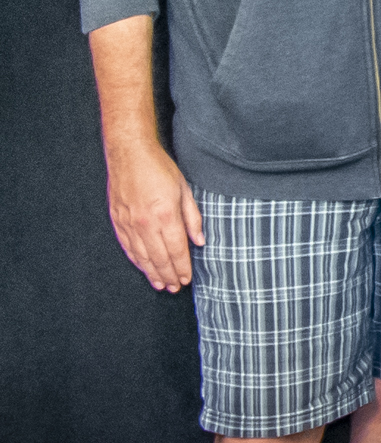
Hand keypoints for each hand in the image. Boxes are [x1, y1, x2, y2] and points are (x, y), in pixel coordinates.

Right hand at [105, 139, 203, 291]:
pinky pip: (128, 247)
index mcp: (165, 215)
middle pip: (159, 257)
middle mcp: (145, 223)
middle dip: (169, 274)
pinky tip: (144, 268)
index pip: (177, 249)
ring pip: (142, 256)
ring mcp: (129, 223)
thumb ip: (192, 218)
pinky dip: (137, 261)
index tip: (187, 279)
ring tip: (161, 284)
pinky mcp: (117, 221)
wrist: (129, 154)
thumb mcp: (184, 190)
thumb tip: (200, 241)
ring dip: (152, 272)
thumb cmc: (160, 169)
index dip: (182, 267)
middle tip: (175, 287)